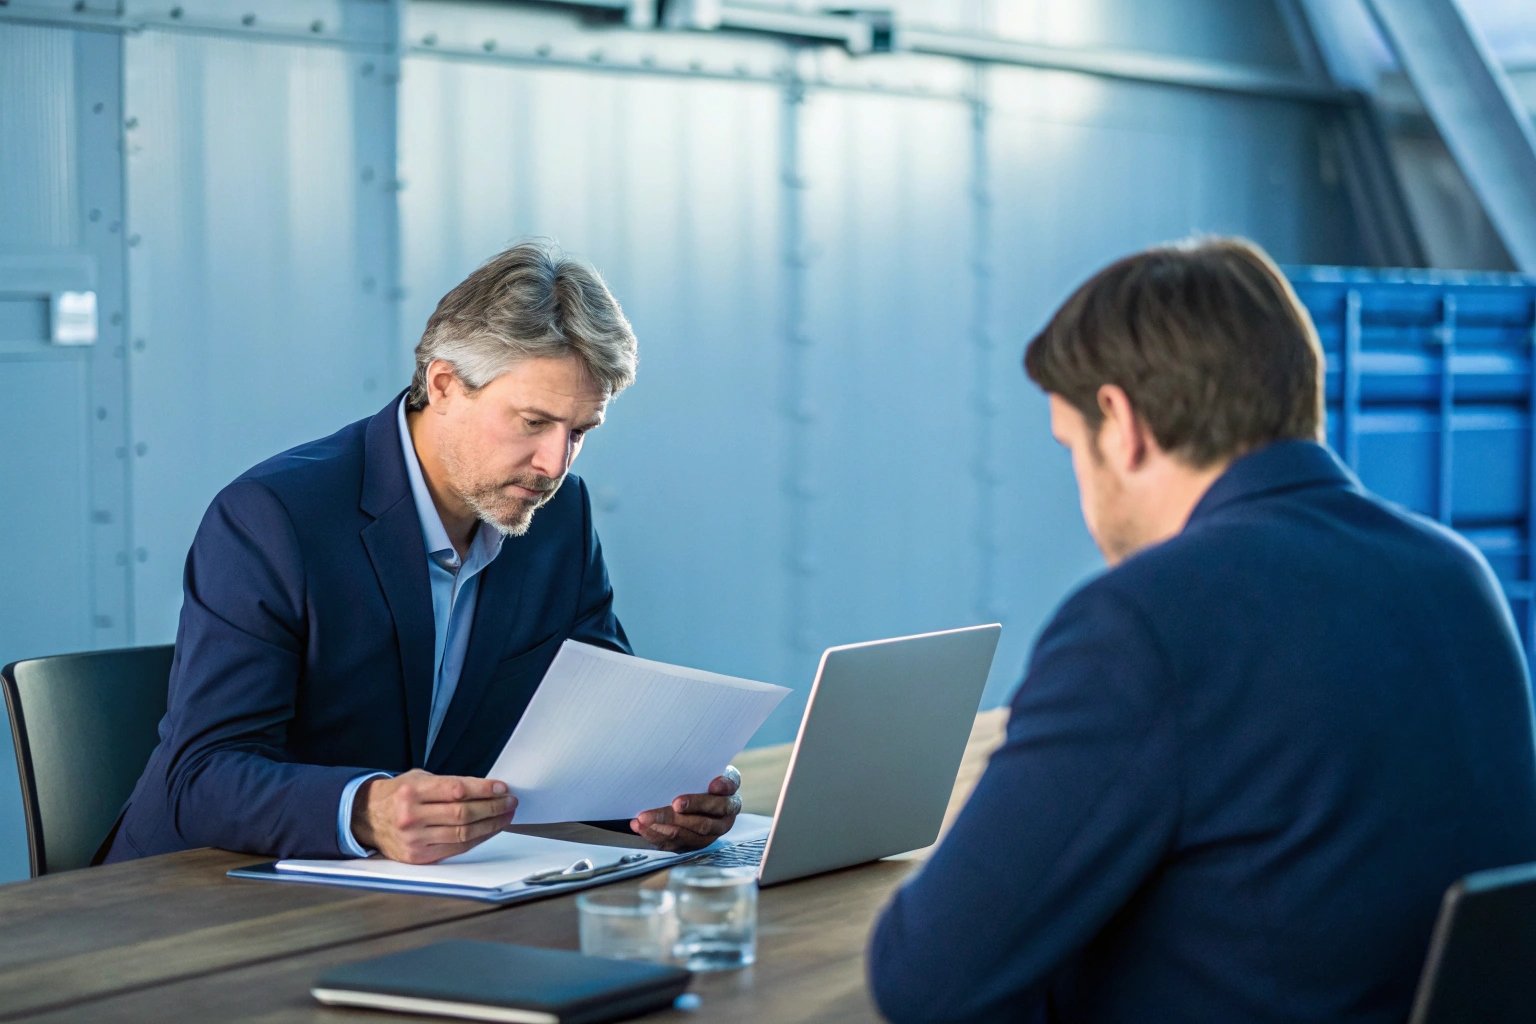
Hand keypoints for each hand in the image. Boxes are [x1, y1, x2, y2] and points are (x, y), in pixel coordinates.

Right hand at [352, 769, 516, 863]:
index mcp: (412, 792)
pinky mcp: (418, 857)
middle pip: (463, 814)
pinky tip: (489, 830)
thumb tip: (487, 789)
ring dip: (490, 825)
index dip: (483, 789)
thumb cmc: (398, 795)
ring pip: (463, 834)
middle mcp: (411, 817)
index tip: (502, 787)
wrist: (366, 818)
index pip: (456, 790)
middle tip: (510, 802)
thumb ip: (449, 784)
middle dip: (492, 807)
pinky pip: (456, 849)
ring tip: (505, 815)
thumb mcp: (418, 779)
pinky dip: (477, 839)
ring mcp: (414, 840)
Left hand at [631, 765, 742, 851]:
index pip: (730, 789)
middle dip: (691, 809)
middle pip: (709, 818)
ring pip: (691, 835)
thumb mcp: (700, 769)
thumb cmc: (695, 778)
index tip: (713, 785)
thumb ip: (696, 767)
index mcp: (729, 792)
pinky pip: (675, 844)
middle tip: (675, 804)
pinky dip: (655, 834)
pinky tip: (640, 826)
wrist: (690, 798)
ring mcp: (710, 834)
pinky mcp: (693, 845)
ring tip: (645, 818)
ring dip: (666, 827)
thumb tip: (681, 752)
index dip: (723, 787)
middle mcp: (724, 817)